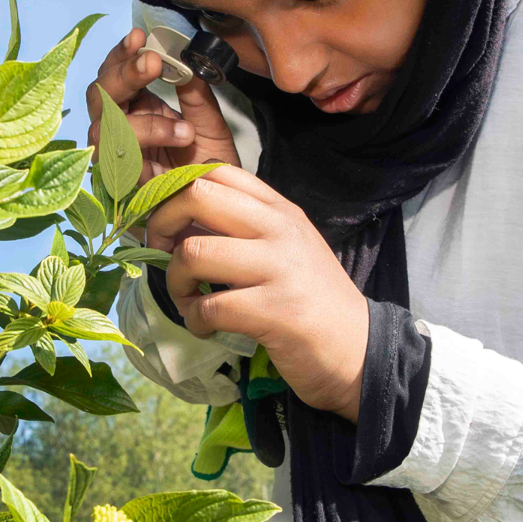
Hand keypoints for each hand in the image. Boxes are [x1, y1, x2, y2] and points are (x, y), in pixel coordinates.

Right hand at [87, 28, 240, 184]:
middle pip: (98, 96)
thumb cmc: (211, 168)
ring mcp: (117, 159)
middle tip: (152, 63)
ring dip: (142, 120)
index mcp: (137, 109)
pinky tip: (181, 138)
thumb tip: (184, 58)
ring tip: (184, 127)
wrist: (223, 211)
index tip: (139, 37)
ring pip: (103, 129)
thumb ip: (196, 93)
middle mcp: (120, 131)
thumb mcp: (211, 124)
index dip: (120, 55)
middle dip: (122, 76)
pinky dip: (149, 147)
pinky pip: (119, 162)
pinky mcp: (123, 187)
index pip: (114, 75)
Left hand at [145, 166, 368, 421]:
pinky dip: (195, 320)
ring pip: (194, 252)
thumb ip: (243, 228)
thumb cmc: (312, 300)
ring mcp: (279, 268)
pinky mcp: (275, 311)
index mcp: (280, 210)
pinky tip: (205, 327)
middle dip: (161, 225)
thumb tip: (177, 220)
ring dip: (175, 282)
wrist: (360, 350)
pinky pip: (209, 307)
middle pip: (197, 196)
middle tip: (162, 254)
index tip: (168, 222)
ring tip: (188, 300)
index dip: (176, 191)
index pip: (217, 171)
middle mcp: (279, 229)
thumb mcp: (285, 248)